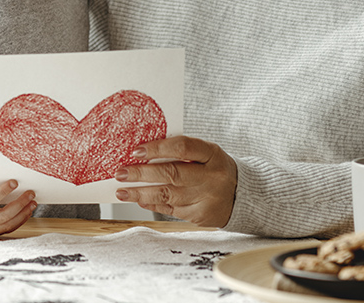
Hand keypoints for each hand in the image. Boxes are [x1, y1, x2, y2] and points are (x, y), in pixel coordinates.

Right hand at [0, 180, 36, 237]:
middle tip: (30, 192)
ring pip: (7, 225)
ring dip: (23, 214)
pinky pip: (6, 229)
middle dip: (20, 204)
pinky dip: (19, 221)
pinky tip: (27, 211)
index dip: (3, 191)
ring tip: (33, 202)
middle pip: (3, 216)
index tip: (14, 182)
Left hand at [114, 136, 236, 227]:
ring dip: (141, 193)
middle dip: (142, 174)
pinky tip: (140, 200)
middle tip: (121, 173)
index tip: (136, 151)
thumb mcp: (205, 152)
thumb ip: (181, 150)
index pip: (183, 147)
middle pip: (172, 174)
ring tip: (122, 191)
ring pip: (168, 195)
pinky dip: (153, 204)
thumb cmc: (214, 167)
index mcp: (212, 154)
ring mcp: (206, 198)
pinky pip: (171, 209)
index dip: (158, 148)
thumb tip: (144, 152)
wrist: (242, 194)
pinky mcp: (200, 216)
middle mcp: (211, 177)